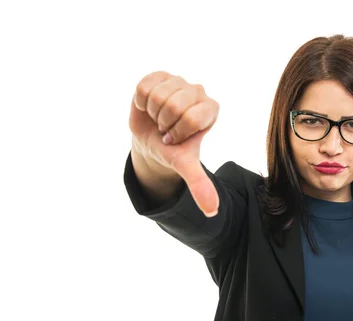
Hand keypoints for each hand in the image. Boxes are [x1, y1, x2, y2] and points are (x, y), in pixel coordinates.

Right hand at [129, 71, 219, 216]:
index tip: (175, 139)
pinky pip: (144, 86)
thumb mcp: (185, 166)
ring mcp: (179, 81)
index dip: (178, 133)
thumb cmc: (172, 149)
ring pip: (159, 95)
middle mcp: (198, 92)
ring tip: (157, 119)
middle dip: (164, 124)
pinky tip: (148, 107)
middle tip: (165, 129)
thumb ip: (200, 185)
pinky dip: (141, 101)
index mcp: (211, 110)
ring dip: (152, 113)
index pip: (193, 118)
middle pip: (175, 105)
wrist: (151, 139)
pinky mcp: (159, 75)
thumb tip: (212, 212)